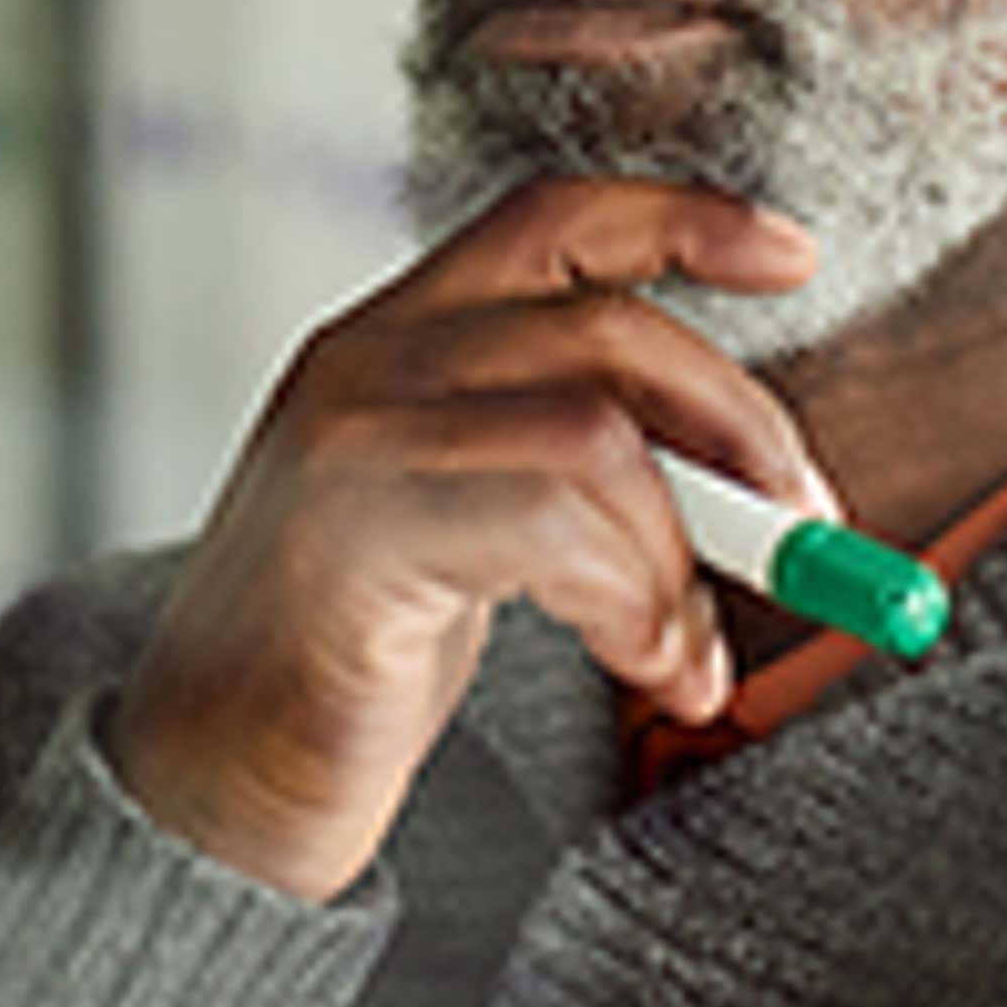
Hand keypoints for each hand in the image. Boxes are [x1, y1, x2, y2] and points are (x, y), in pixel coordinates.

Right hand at [109, 178, 825, 901]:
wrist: (204, 788)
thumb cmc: (345, 667)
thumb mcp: (470, 532)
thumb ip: (578, 476)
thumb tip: (765, 493)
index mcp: (393, 338)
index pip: (553, 219)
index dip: (683, 218)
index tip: (794, 257)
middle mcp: (365, 361)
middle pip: (609, 327)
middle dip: (741, 429)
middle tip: (803, 533)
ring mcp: (352, 439)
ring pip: (597, 434)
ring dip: (682, 557)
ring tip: (685, 655)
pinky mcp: (359, 534)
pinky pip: (556, 523)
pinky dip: (639, 602)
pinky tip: (646, 667)